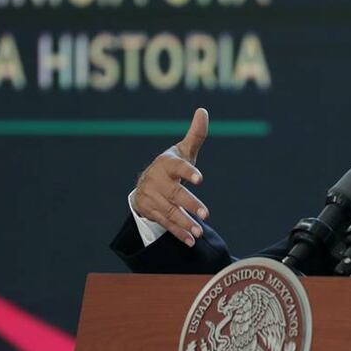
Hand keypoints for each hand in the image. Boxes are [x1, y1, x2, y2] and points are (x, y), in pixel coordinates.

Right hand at [131, 108, 209, 246]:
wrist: (145, 185)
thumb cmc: (171, 167)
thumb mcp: (182, 152)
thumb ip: (195, 135)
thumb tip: (203, 111)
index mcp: (166, 163)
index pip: (177, 166)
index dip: (188, 171)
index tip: (200, 178)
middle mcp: (156, 180)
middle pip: (174, 193)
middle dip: (190, 204)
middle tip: (206, 214)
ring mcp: (152, 197)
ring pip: (169, 211)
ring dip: (184, 222)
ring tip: (199, 231)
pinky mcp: (150, 212)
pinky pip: (165, 224)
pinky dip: (178, 233)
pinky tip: (190, 240)